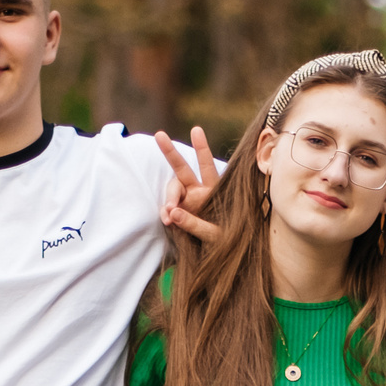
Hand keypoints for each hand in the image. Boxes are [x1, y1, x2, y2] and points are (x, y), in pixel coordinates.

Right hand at [155, 127, 221, 241]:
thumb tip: (171, 212)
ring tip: (168, 216)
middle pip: (182, 168)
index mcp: (215, 190)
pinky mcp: (178, 211)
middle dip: (170, 152)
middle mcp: (200, 191)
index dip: (202, 148)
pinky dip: (166, 213)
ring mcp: (187, 201)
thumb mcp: (214, 235)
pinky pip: (168, 208)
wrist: (221, 255)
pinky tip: (167, 221)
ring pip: (172, 188)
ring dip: (169, 199)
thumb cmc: (225, 243)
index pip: (207, 166)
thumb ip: (194, 224)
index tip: (196, 130)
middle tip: (159, 135)